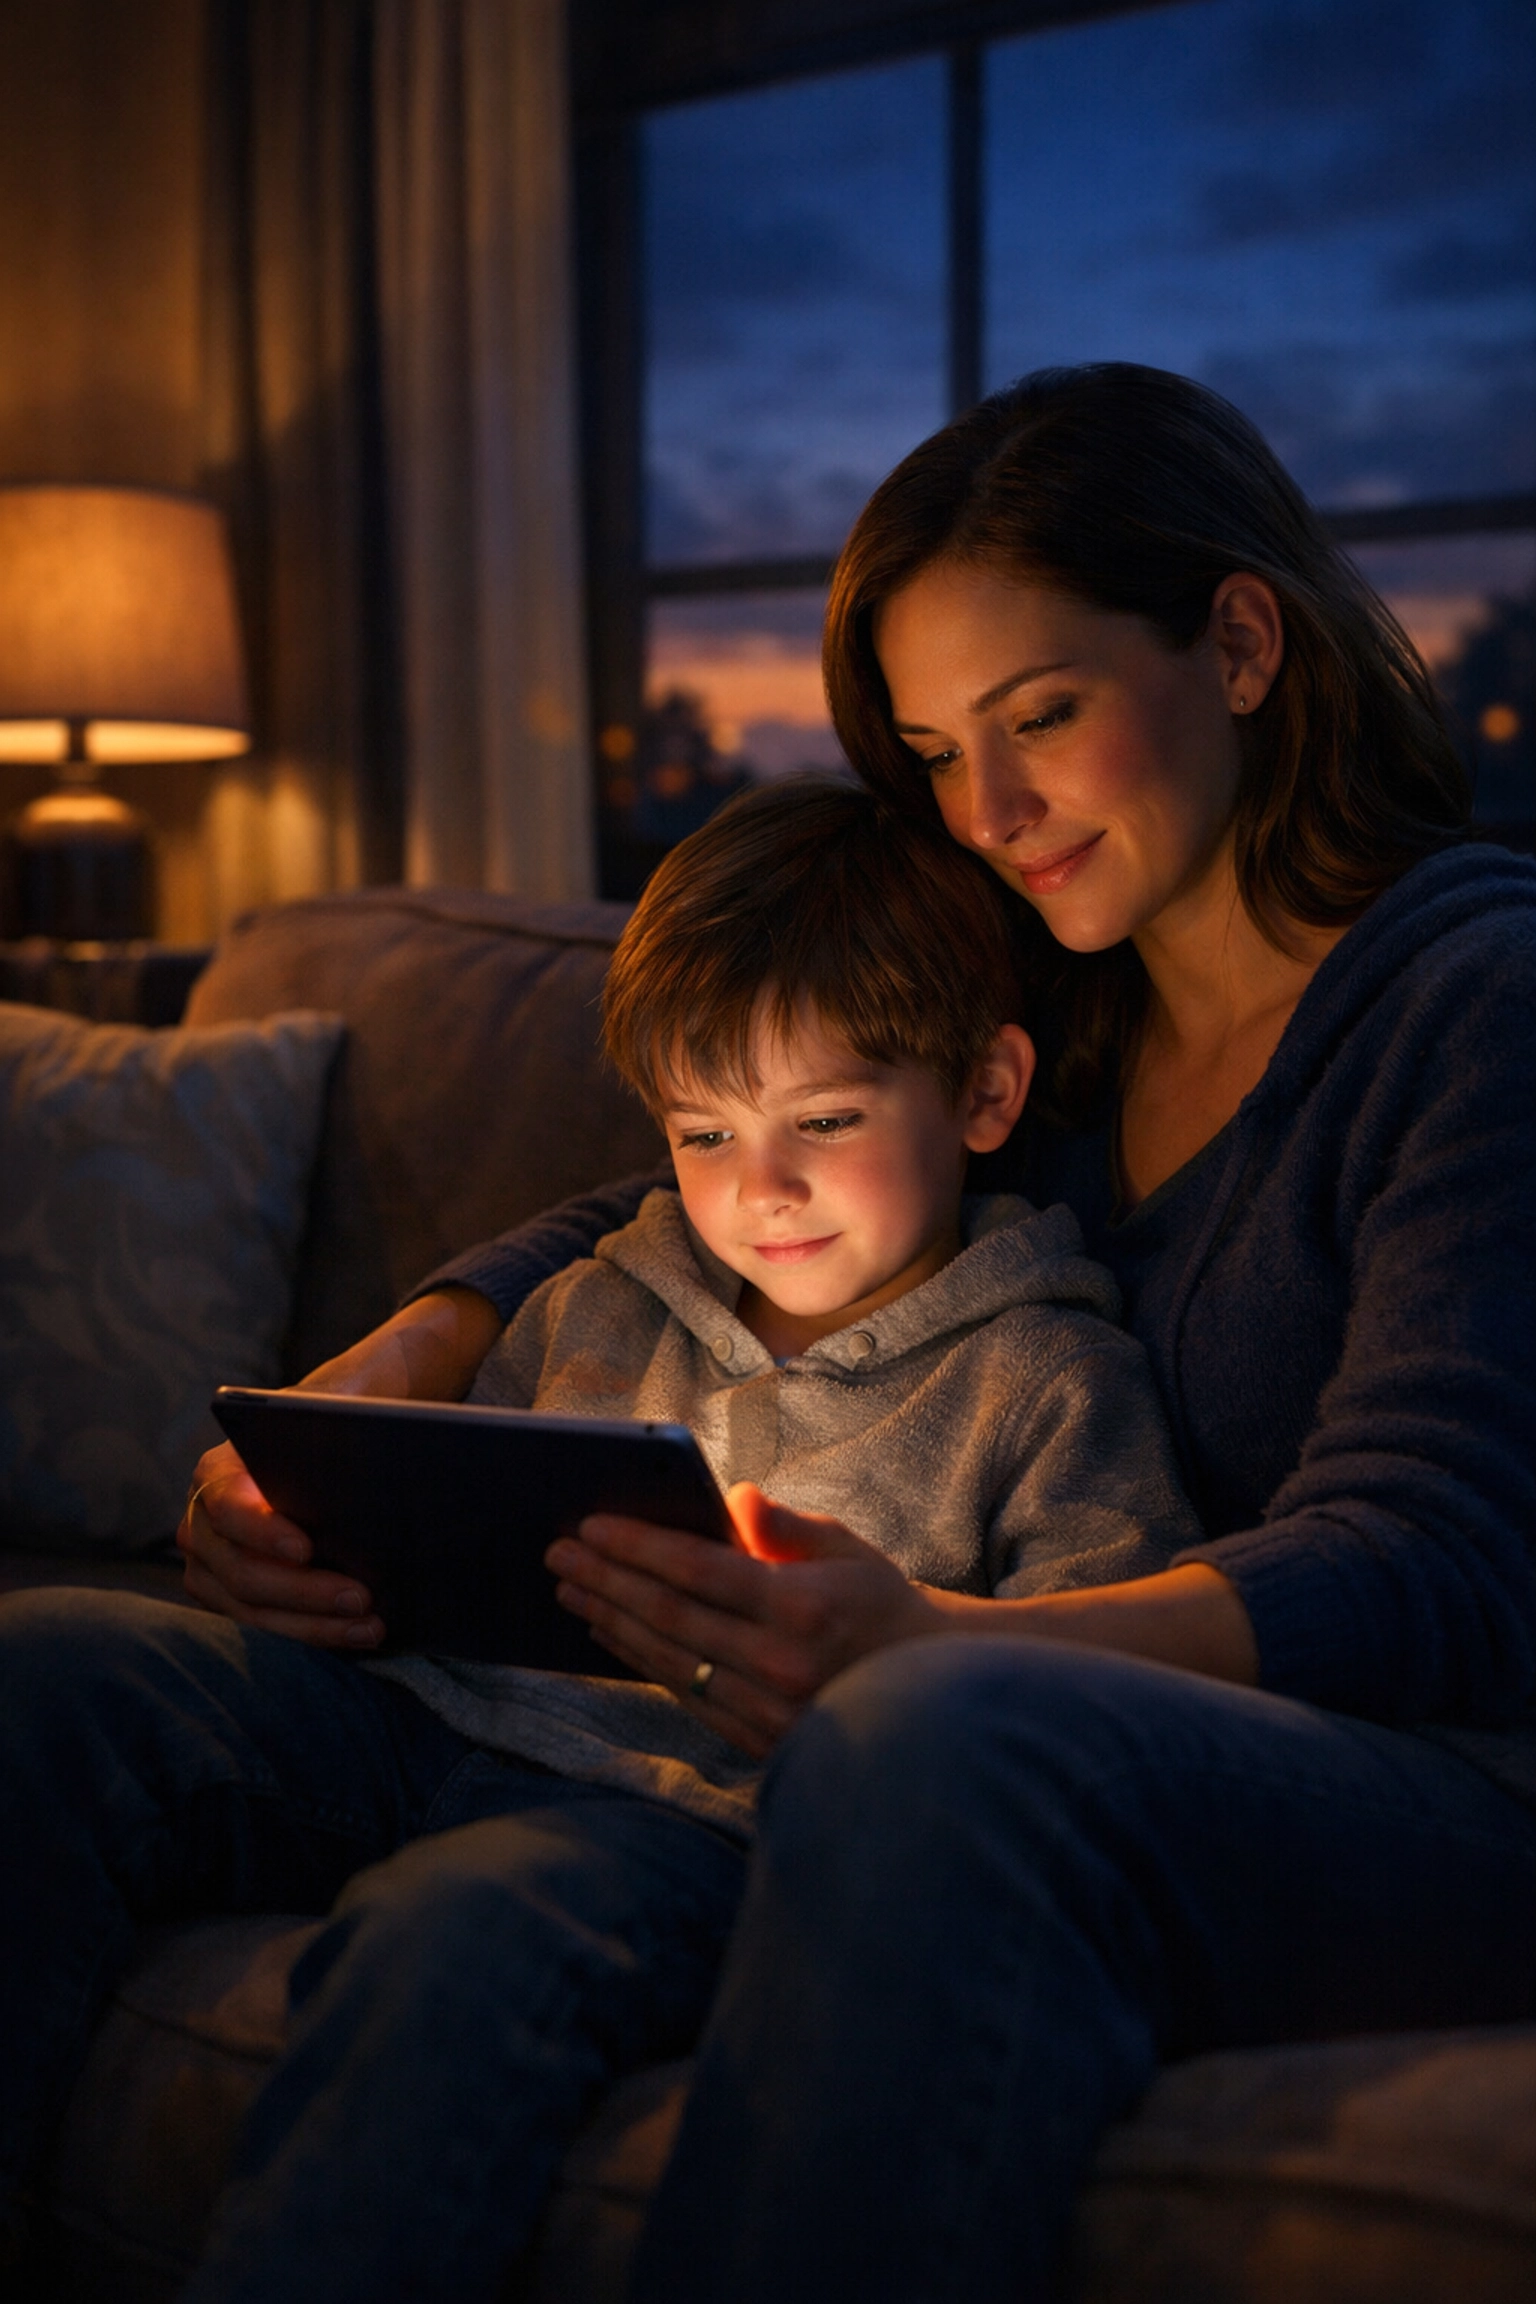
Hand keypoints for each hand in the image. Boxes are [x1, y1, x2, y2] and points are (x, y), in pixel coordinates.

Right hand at [177, 1284, 503, 1645]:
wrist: (315, 1452)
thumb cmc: (324, 1432)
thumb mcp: (327, 1416)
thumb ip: (331, 1425)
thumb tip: (370, 1449)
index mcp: (216, 1473)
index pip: (229, 1508)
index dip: (263, 1532)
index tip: (306, 1548)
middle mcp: (200, 1524)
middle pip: (242, 1572)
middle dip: (304, 1591)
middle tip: (361, 1596)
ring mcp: (211, 1569)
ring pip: (254, 1611)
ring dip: (315, 1624)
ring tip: (371, 1623)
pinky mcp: (233, 1601)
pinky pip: (269, 1628)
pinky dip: (315, 1633)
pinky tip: (361, 1632)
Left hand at [546, 1484, 955, 1758]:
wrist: (925, 1689)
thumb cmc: (879, 1603)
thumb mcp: (846, 1549)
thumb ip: (783, 1525)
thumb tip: (732, 1496)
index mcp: (802, 1608)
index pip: (699, 1571)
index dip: (638, 1546)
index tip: (592, 1525)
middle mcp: (779, 1664)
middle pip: (669, 1615)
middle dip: (605, 1580)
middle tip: (558, 1554)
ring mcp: (766, 1709)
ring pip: (667, 1659)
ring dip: (611, 1621)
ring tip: (570, 1589)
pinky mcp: (758, 1740)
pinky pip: (684, 1694)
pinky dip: (641, 1660)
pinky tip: (613, 1633)